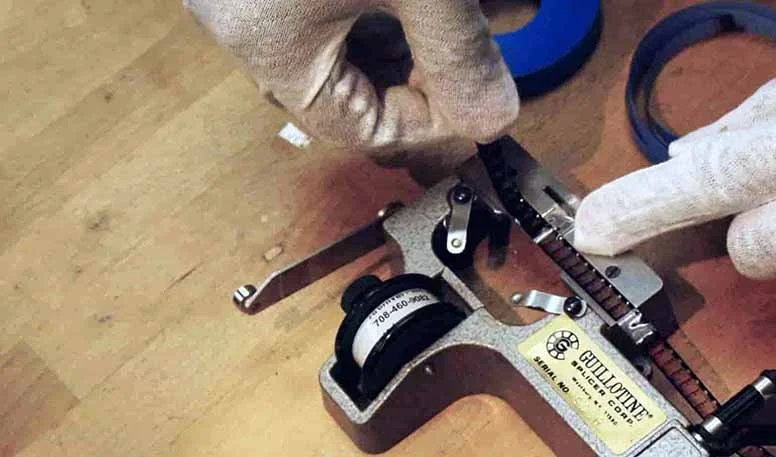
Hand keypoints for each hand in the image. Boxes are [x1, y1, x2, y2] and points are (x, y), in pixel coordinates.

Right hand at [184, 0, 517, 155]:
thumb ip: (458, 54)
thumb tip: (494, 118)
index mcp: (272, 48)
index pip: (366, 128)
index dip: (436, 122)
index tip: (485, 99)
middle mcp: (255, 21)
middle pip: (369, 76)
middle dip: (446, 63)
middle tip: (501, 40)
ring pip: (363, 29)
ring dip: (434, 25)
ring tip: (502, 6)